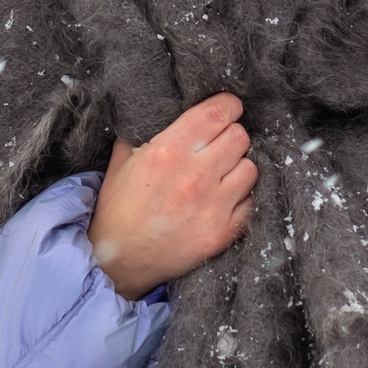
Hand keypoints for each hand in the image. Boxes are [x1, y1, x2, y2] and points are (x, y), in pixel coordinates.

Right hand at [88, 92, 257, 299]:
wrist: (117, 261)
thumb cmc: (119, 209)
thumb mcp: (122, 161)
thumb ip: (146, 132)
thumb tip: (167, 109)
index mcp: (168, 151)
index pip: (219, 113)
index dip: (228, 106)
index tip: (227, 109)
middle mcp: (194, 176)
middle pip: (240, 136)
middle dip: (231, 135)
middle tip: (218, 144)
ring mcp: (212, 207)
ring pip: (250, 167)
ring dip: (237, 166)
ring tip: (220, 173)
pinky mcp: (223, 232)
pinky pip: (250, 200)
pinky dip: (241, 197)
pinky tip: (222, 198)